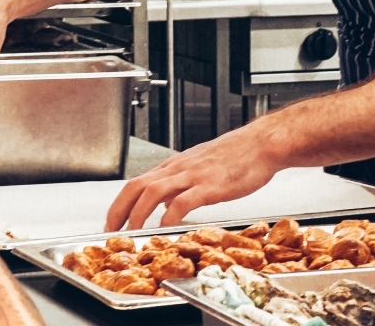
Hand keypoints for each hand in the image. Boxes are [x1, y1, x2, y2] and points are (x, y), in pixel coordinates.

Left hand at [102, 131, 285, 230]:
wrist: (262, 144)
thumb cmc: (237, 155)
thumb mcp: (201, 167)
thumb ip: (180, 184)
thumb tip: (165, 204)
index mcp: (174, 166)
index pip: (136, 183)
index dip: (119, 203)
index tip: (112, 221)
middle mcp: (178, 168)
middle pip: (136, 186)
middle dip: (119, 210)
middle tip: (111, 230)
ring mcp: (192, 176)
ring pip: (152, 192)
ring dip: (138, 214)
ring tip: (133, 231)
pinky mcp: (209, 185)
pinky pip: (182, 201)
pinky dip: (170, 215)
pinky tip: (166, 226)